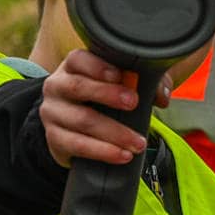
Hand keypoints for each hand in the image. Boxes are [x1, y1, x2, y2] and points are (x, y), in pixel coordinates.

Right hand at [39, 48, 172, 168]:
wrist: (71, 127)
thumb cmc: (101, 99)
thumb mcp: (120, 85)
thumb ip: (145, 83)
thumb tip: (162, 96)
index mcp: (73, 66)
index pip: (79, 59)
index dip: (98, 66)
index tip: (120, 75)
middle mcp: (57, 86)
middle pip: (78, 87)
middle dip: (108, 95)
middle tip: (134, 103)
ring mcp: (52, 113)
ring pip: (82, 120)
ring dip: (114, 132)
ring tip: (138, 142)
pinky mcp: (54, 138)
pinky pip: (77, 145)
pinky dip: (103, 151)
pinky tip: (122, 155)